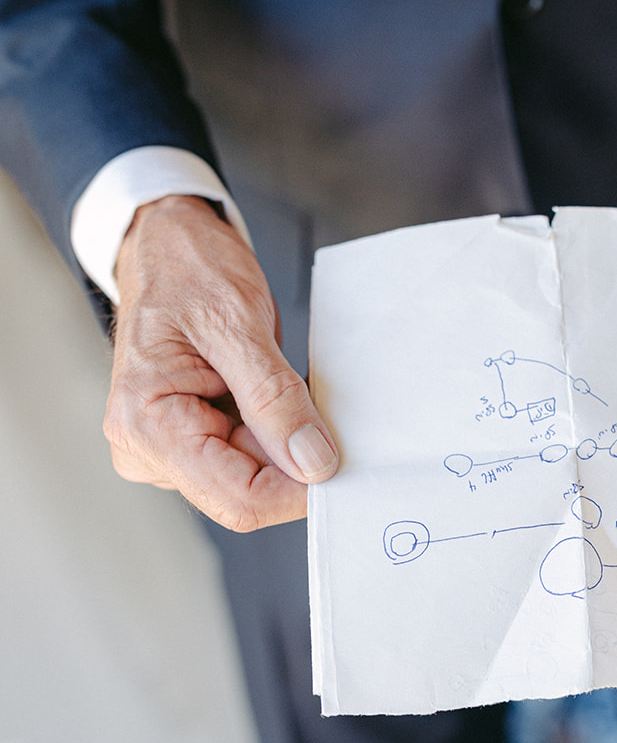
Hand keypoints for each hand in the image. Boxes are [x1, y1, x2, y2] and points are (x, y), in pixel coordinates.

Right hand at [105, 195, 337, 530]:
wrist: (167, 245)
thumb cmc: (186, 270)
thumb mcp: (236, 325)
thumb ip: (274, 398)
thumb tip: (313, 462)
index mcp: (146, 426)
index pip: (238, 497)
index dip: (298, 489)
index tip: (345, 458)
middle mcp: (150, 449)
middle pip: (249, 491)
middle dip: (298, 459)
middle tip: (331, 409)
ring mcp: (171, 448)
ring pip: (258, 475)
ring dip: (292, 439)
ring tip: (297, 382)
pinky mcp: (194, 437)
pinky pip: (253, 452)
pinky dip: (282, 428)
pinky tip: (285, 392)